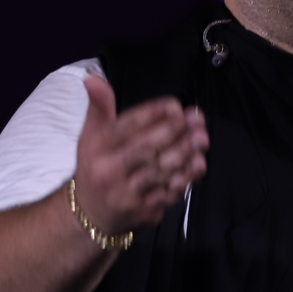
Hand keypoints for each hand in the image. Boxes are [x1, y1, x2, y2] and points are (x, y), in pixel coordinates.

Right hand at [73, 76, 208, 234]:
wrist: (90, 214)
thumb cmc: (96, 167)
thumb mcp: (90, 136)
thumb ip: (99, 107)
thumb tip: (92, 77)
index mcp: (96, 149)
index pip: (127, 126)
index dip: (154, 113)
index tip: (175, 105)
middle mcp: (109, 172)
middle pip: (147, 148)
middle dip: (175, 131)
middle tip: (196, 120)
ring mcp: (126, 195)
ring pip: (160, 171)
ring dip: (185, 153)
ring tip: (202, 138)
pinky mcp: (143, 212)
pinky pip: (168, 193)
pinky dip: (186, 177)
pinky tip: (198, 163)